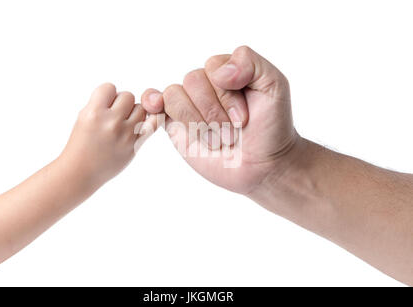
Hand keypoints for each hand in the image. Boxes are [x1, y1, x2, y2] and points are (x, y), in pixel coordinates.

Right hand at [60, 83, 151, 186]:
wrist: (81, 171)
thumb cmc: (81, 143)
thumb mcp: (83, 117)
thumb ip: (102, 104)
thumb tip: (123, 95)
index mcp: (94, 113)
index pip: (110, 87)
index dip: (108, 95)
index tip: (104, 105)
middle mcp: (110, 122)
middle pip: (128, 96)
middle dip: (122, 103)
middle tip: (114, 115)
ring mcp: (125, 134)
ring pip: (141, 109)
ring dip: (134, 113)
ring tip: (124, 123)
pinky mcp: (135, 145)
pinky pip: (152, 124)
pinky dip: (150, 121)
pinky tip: (142, 123)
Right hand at [142, 46, 299, 194]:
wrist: (263, 165)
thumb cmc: (271, 126)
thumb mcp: (275, 86)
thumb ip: (251, 63)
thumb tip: (215, 71)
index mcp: (226, 71)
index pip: (212, 68)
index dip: (227, 96)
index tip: (246, 119)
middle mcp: (206, 84)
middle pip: (192, 81)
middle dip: (213, 112)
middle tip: (231, 133)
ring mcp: (189, 104)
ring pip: (174, 95)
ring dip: (196, 122)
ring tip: (215, 140)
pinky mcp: (175, 124)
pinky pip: (154, 104)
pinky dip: (151, 101)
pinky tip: (155, 107)